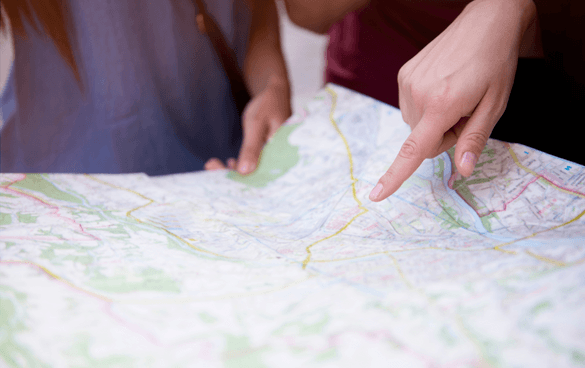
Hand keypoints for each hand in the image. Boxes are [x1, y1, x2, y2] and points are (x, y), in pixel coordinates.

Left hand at [204, 79, 290, 172]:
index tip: (218, 175)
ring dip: (233, 171)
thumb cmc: (268, 105)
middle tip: (210, 166)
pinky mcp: (266, 154)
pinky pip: (253, 164)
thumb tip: (244, 172)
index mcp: (284, 156)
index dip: (241, 179)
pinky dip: (240, 164)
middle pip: (256, 176)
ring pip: (253, 171)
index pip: (262, 175)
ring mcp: (273, 158)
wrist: (274, 93)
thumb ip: (252, 148)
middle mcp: (280, 160)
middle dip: (232, 175)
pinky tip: (229, 162)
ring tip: (212, 164)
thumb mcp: (257, 125)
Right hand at [369, 0, 536, 201]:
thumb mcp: (495, 105)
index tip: (376, 195)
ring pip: (414, 124)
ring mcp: (407, 82)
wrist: (485, 22)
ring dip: (432, 120)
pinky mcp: (404, 74)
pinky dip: (425, 105)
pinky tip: (442, 86)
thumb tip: (462, 170)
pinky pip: (410, 106)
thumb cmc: (495, 64)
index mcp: (441, 105)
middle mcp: (417, 94)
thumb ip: (474, 139)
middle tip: (464, 113)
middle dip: (442, 136)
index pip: (413, 149)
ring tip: (454, 96)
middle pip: (421, 140)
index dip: (394, 176)